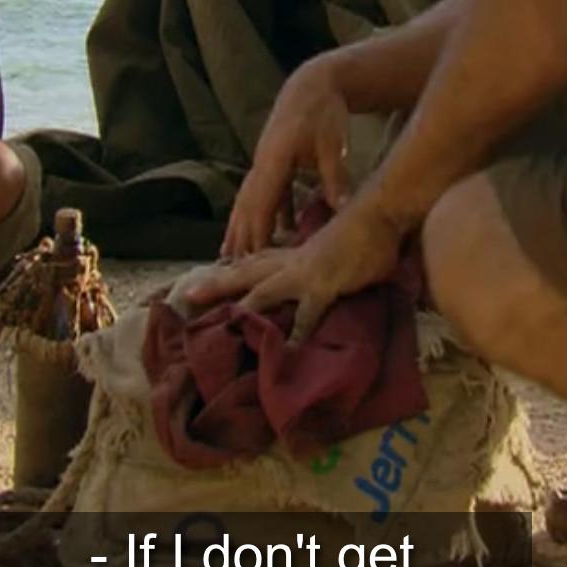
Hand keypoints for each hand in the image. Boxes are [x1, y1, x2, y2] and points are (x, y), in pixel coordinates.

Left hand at [183, 204, 402, 343]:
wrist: (380, 214)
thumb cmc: (362, 234)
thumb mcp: (332, 252)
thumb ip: (321, 267)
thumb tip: (319, 278)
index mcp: (292, 254)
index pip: (253, 262)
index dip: (229, 271)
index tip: (205, 282)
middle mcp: (291, 262)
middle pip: (244, 271)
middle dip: (216, 284)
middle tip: (186, 295)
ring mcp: (304, 273)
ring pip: (263, 290)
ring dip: (241, 306)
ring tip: (221, 323)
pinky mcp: (323, 284)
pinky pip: (306, 314)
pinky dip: (296, 332)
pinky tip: (287, 351)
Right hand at [224, 57, 352, 258]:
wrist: (314, 83)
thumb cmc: (324, 111)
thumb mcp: (333, 145)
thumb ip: (335, 177)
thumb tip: (342, 208)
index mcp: (274, 160)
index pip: (260, 203)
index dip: (254, 232)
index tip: (247, 258)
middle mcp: (262, 163)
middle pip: (246, 206)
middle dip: (238, 237)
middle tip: (228, 268)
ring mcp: (265, 163)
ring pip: (249, 202)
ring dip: (242, 229)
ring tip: (232, 256)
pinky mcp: (274, 163)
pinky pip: (264, 194)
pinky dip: (264, 214)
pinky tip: (273, 232)